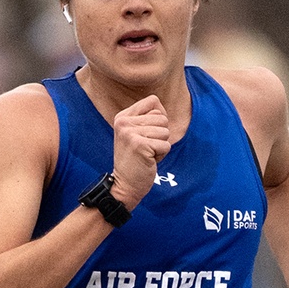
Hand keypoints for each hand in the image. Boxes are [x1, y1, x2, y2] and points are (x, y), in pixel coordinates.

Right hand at [111, 95, 170, 209]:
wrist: (124, 186)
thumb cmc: (135, 161)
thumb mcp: (136, 134)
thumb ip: (146, 119)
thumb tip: (163, 112)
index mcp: (122, 116)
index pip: (153, 101)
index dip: (158, 118)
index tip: (147, 134)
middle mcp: (123, 122)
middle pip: (162, 117)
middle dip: (160, 135)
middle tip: (145, 149)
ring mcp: (130, 133)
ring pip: (165, 131)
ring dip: (160, 146)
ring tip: (146, 154)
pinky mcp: (139, 145)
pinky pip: (166, 145)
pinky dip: (161, 156)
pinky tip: (148, 161)